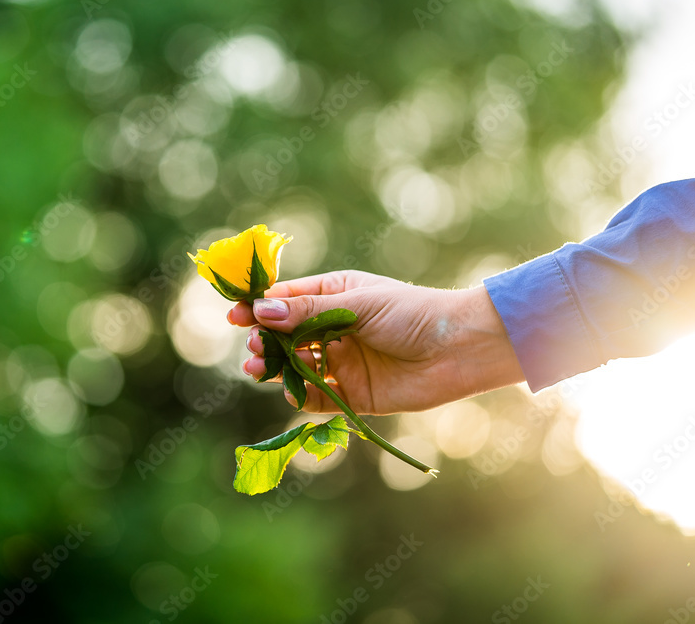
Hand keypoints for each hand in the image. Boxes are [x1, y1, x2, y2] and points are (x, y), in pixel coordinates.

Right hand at [229, 270, 524, 414]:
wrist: (458, 349)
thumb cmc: (411, 313)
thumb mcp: (356, 305)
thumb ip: (307, 313)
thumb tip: (261, 311)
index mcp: (334, 297)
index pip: (285, 301)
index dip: (258, 308)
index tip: (235, 315)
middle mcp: (333, 329)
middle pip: (285, 336)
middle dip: (264, 341)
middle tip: (253, 347)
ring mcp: (342, 362)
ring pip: (296, 367)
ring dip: (274, 368)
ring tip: (258, 369)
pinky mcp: (353, 394)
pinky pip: (318, 397)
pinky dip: (300, 396)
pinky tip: (290, 392)